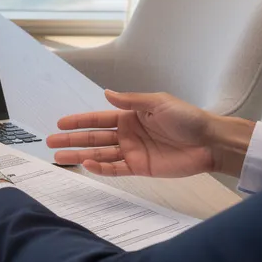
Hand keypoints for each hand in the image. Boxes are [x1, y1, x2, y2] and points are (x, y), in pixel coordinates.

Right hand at [45, 90, 254, 177]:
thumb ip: (130, 101)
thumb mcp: (158, 103)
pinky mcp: (141, 168)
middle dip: (72, 140)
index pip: (98, 119)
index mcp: (131, 116)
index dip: (79, 121)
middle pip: (94, 138)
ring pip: (100, 154)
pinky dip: (101, 167)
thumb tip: (106, 93)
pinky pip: (115, 168)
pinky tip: (87, 164)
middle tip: (50, 142)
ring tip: (59, 157)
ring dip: (79, 155)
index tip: (60, 122)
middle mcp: (128, 134)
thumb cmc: (188, 119)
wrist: (210, 142)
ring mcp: (133, 152)